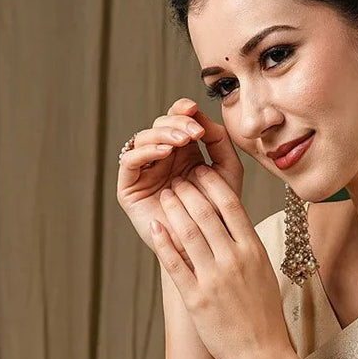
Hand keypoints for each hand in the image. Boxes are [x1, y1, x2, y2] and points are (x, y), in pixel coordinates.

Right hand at [116, 96, 243, 252]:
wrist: (205, 249)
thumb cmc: (219, 213)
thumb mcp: (227, 172)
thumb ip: (220, 143)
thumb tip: (202, 116)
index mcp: (184, 152)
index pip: (177, 120)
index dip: (183, 110)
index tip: (195, 109)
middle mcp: (161, 158)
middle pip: (160, 125)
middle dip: (176, 122)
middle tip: (193, 131)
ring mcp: (145, 171)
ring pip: (144, 138)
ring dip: (163, 133)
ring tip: (182, 140)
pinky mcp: (129, 187)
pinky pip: (130, 161)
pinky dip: (146, 151)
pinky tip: (164, 151)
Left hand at [150, 164, 292, 358]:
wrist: (263, 356)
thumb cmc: (264, 316)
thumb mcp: (264, 273)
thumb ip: (248, 246)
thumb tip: (234, 222)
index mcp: (254, 251)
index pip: (230, 204)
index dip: (211, 183)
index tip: (200, 173)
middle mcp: (234, 260)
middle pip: (205, 212)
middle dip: (186, 190)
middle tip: (175, 179)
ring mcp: (214, 279)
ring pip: (188, 232)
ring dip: (172, 209)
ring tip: (163, 196)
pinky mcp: (196, 299)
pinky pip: (175, 263)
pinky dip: (163, 241)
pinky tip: (154, 227)